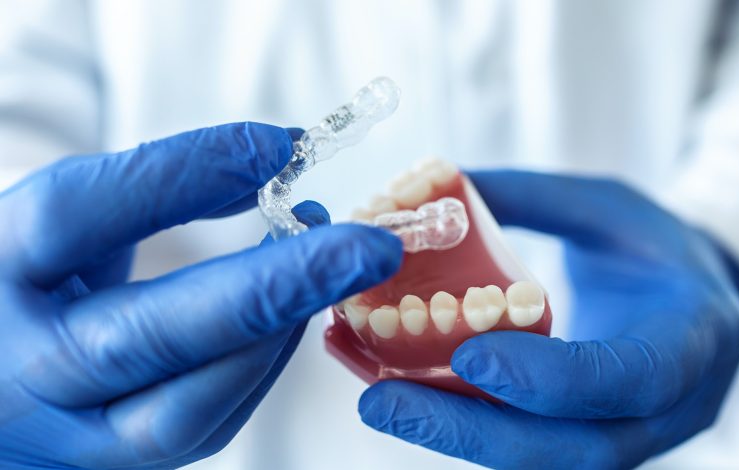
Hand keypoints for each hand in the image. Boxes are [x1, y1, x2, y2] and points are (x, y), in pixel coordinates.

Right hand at [0, 122, 401, 468]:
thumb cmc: (26, 280)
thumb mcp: (62, 219)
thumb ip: (149, 188)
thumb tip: (268, 160)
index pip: (76, 215)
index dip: (184, 173)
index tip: (281, 146)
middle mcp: (22, 365)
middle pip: (146, 335)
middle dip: (273, 287)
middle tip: (368, 246)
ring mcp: (66, 433)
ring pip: (184, 409)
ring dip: (278, 335)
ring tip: (336, 267)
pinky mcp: (112, 463)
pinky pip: (203, 426)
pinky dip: (262, 365)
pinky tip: (295, 316)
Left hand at [359, 170, 738, 468]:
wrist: (693, 295)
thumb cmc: (652, 245)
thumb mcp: (603, 205)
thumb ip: (526, 198)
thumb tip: (429, 189)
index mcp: (693, 335)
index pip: (632, 376)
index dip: (552, 377)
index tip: (469, 356)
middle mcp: (671, 406)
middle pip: (578, 450)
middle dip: (474, 432)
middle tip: (385, 403)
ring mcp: (633, 433)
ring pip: (546, 460)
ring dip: (457, 436)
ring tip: (382, 404)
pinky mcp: (592, 438)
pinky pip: (529, 446)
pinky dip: (467, 427)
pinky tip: (409, 399)